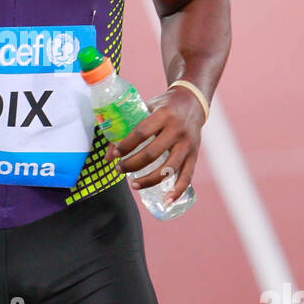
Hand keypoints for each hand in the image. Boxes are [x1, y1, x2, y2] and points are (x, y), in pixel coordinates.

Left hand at [103, 86, 203, 205]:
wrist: (192, 102)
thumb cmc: (163, 106)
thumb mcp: (146, 108)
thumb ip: (127, 128)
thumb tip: (109, 156)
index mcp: (164, 114)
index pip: (141, 132)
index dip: (126, 145)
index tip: (115, 154)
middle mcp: (178, 129)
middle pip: (152, 153)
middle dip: (132, 164)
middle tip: (119, 169)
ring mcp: (188, 143)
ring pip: (168, 168)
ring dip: (149, 180)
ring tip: (133, 185)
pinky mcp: (194, 154)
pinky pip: (187, 176)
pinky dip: (178, 190)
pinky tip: (167, 201)